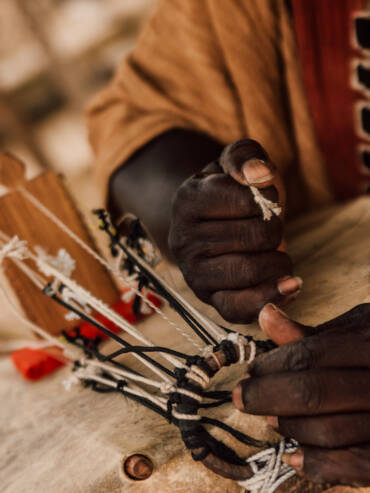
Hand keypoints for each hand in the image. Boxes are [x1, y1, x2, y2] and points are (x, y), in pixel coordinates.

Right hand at [168, 139, 300, 322]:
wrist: (209, 224)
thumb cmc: (229, 192)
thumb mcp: (234, 162)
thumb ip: (245, 155)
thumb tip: (259, 174)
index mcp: (187, 200)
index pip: (248, 201)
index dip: (268, 197)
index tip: (262, 198)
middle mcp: (184, 240)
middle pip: (256, 237)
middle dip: (275, 229)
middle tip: (269, 227)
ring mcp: (194, 273)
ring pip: (252, 271)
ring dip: (278, 260)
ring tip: (274, 251)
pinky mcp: (209, 299)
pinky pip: (239, 308)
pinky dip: (270, 298)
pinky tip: (288, 284)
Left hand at [233, 302, 369, 485]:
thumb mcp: (355, 330)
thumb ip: (310, 333)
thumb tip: (264, 314)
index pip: (309, 355)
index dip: (271, 366)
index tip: (248, 374)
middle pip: (314, 392)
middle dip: (267, 397)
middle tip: (243, 398)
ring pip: (330, 431)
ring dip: (290, 427)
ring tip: (270, 419)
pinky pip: (357, 466)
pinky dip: (321, 466)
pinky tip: (295, 457)